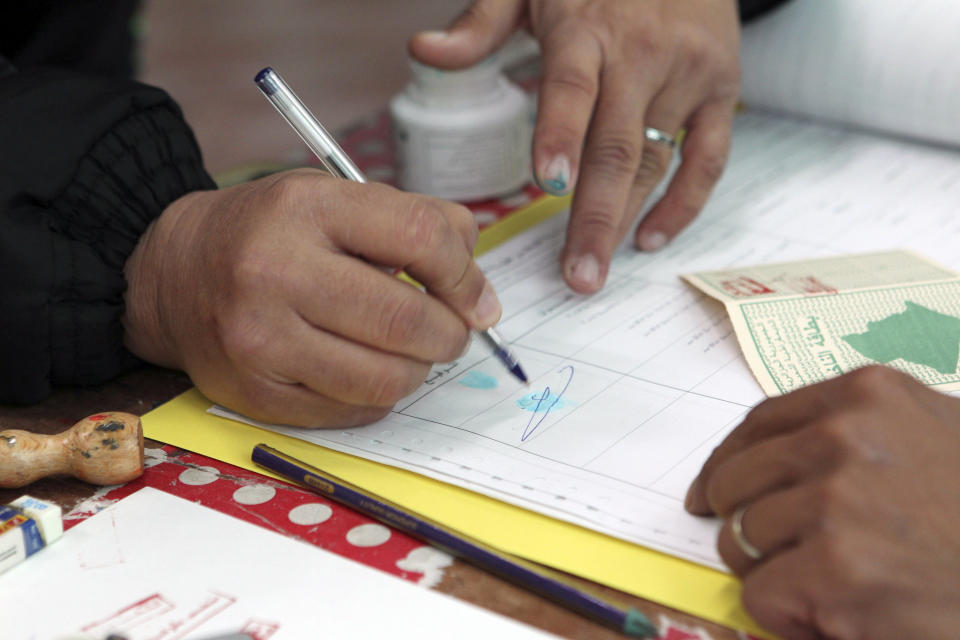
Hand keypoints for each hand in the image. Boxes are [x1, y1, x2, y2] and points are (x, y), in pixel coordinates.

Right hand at [122, 169, 500, 426]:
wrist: (172, 275)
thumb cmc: (269, 234)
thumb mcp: (333, 199)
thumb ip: (414, 222)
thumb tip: (477, 286)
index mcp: (306, 208)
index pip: (421, 239)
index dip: (466, 276)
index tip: (476, 298)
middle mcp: (274, 271)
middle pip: (407, 321)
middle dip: (451, 334)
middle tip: (451, 331)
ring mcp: (259, 339)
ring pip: (386, 379)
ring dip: (418, 370)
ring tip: (408, 351)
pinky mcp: (253, 393)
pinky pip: (353, 411)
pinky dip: (379, 395)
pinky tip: (366, 370)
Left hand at [410, 0, 740, 292]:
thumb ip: (481, 23)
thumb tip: (424, 49)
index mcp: (587, 28)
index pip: (572, 89)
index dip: (561, 136)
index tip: (547, 185)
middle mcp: (644, 54)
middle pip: (617, 148)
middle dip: (594, 218)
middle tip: (577, 275)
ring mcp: (689, 74)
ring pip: (656, 162)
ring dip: (627, 221)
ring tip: (595, 269)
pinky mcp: (721, 90)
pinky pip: (709, 158)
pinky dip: (684, 203)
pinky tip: (651, 238)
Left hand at [685, 366, 959, 639]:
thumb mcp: (934, 436)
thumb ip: (857, 432)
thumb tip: (772, 460)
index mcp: (867, 395)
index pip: (758, 424)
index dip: (726, 464)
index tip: (709, 493)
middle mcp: (844, 435)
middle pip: (737, 480)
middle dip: (745, 523)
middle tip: (777, 554)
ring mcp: (837, 499)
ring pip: (741, 539)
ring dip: (770, 573)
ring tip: (828, 586)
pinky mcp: (835, 568)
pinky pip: (760, 593)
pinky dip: (785, 615)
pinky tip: (836, 616)